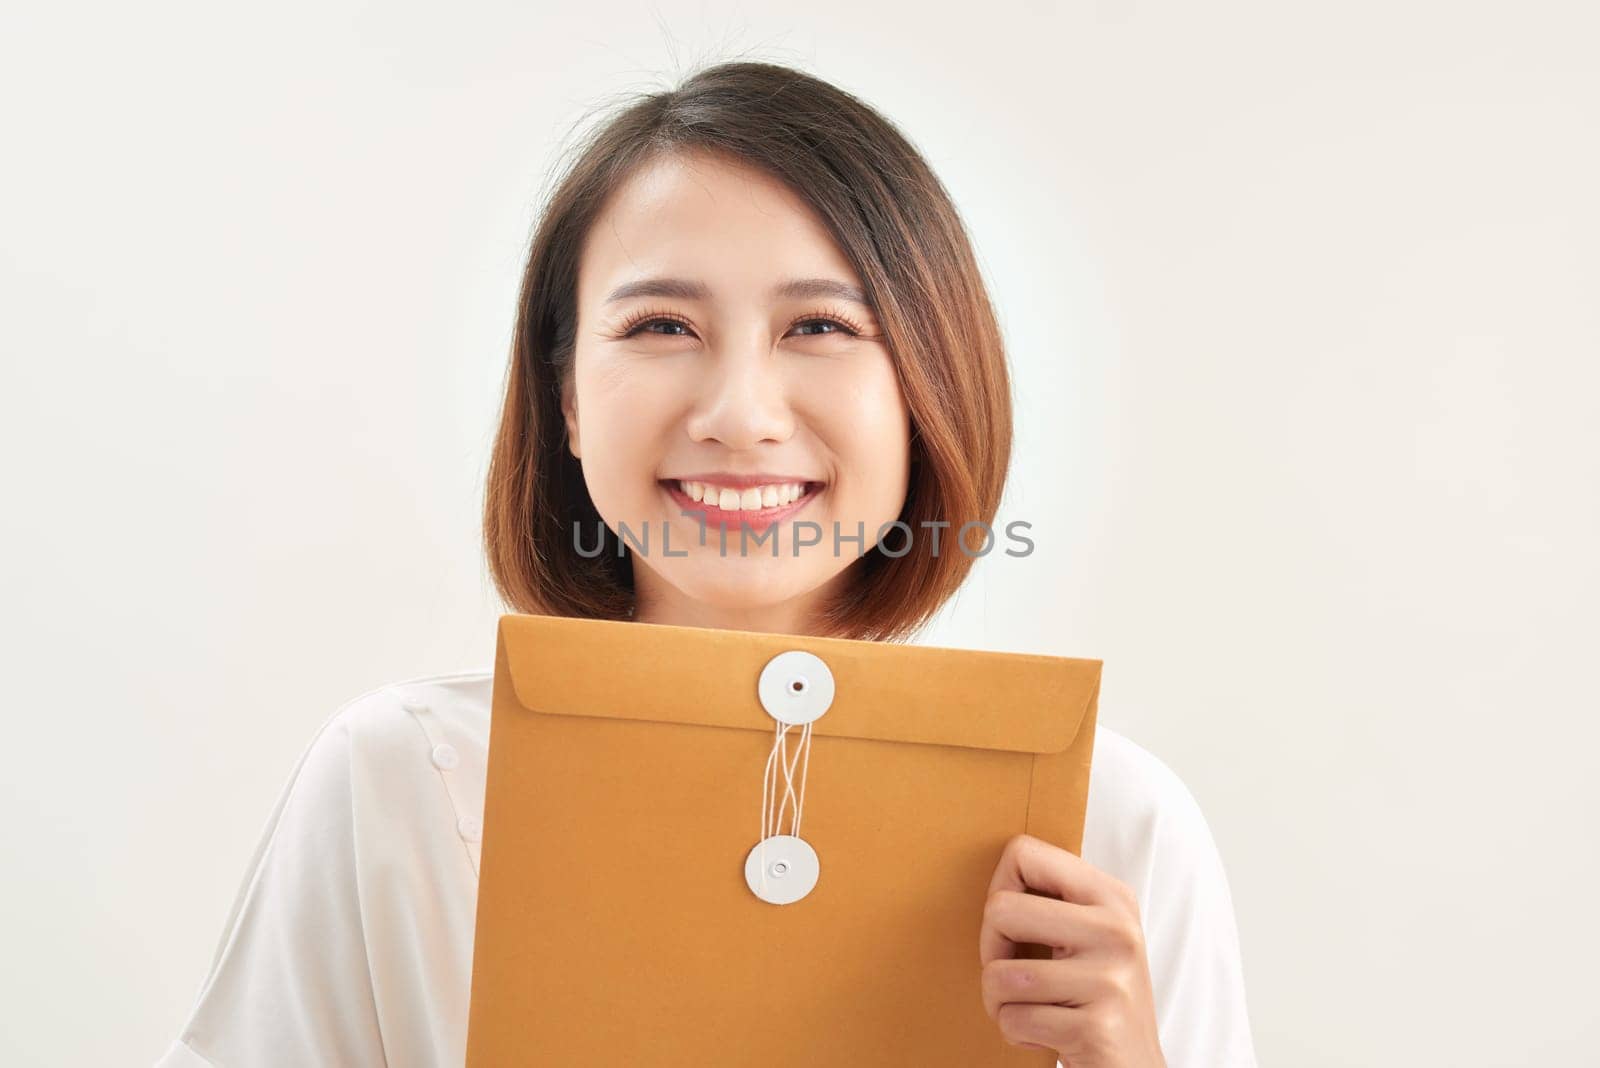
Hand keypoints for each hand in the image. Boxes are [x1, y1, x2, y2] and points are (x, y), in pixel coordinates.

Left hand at [978, 834, 1166, 1066]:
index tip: (1010, 925)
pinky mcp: (1097, 1025)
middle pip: (1000, 910)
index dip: (999, 890)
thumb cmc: (1097, 999)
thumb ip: (1052, 900)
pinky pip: (1013, 1019)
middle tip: (1017, 975)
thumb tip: (997, 871)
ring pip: (998, 974)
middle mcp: (1117, 930)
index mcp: (1111, 896)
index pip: (1024, 853)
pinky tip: (1048, 1035)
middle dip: (991, 951)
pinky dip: (1017, 1033)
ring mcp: (1110, 978)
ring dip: (1000, 1003)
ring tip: (1033, 1009)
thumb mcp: (1088, 936)